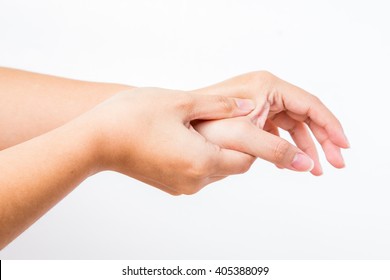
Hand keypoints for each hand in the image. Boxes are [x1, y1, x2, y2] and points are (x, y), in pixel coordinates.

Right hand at [85, 88, 255, 194]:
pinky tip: (192, 137)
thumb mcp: (181, 101)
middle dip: (240, 146)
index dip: (256, 142)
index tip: (256, 123)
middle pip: (233, 167)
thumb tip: (247, 108)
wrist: (94, 140)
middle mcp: (194, 180)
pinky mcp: (169, 184)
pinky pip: (198, 173)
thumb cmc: (133, 117)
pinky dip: (204, 157)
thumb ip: (219, 106)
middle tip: (237, 121)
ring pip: (216, 170)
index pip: (246, 159)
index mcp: (201, 161)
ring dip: (221, 151)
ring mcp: (181, 185)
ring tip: (213, 126)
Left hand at [192, 71, 349, 174]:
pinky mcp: (249, 115)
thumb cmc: (202, 123)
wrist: (171, 126)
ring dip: (303, 146)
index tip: (344, 148)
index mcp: (267, 86)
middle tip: (336, 164)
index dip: (330, 127)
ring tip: (315, 170)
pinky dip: (284, 146)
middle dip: (321, 140)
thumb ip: (278, 150)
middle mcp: (264, 90)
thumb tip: (308, 166)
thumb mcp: (244, 135)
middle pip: (303, 115)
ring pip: (290, 125)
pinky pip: (275, 130)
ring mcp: (256, 102)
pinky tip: (289, 163)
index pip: (311, 105)